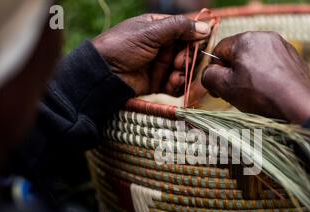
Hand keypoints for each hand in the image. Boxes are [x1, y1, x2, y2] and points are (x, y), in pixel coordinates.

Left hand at [93, 14, 210, 95]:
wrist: (103, 74)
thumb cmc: (122, 46)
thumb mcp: (150, 32)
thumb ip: (178, 27)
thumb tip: (206, 27)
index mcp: (160, 29)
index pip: (187, 32)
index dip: (195, 40)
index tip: (196, 47)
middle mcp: (163, 46)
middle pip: (188, 53)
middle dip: (187, 59)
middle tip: (178, 64)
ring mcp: (161, 65)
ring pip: (184, 70)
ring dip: (183, 74)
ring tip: (173, 77)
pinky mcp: (159, 83)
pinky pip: (176, 85)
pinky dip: (177, 85)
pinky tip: (171, 84)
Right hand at [202, 32, 309, 123]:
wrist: (297, 105)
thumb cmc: (260, 95)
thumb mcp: (225, 88)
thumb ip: (209, 76)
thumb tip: (209, 73)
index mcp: (245, 39)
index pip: (219, 50)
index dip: (216, 70)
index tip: (219, 88)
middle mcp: (265, 37)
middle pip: (239, 54)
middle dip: (235, 72)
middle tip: (237, 93)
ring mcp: (282, 47)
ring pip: (257, 59)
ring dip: (251, 74)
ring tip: (255, 94)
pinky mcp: (294, 59)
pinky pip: (273, 65)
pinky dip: (268, 77)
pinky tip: (270, 92)